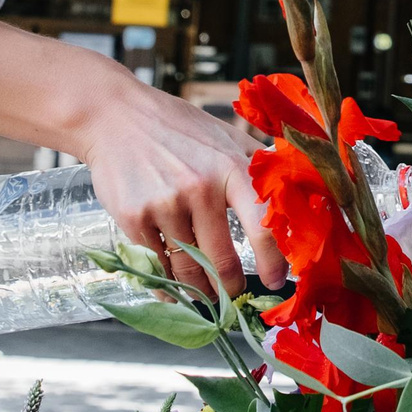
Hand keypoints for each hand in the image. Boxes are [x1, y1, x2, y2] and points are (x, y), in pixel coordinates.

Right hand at [78, 80, 288, 299]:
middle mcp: (200, 188)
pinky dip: (165, 283)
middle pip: (223, 261)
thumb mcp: (225, 137)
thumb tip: (296, 193)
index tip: (277, 281)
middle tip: (234, 295)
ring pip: (188, 269)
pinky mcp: (134, 218)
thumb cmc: (178, 128)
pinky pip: (156, 265)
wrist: (115, 116)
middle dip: (231, 287)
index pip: (264, 226)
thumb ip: (258, 166)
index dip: (274, 262)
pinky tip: (171, 286)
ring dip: (198, 291)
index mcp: (232, 168)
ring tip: (204, 295)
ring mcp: (165, 204)